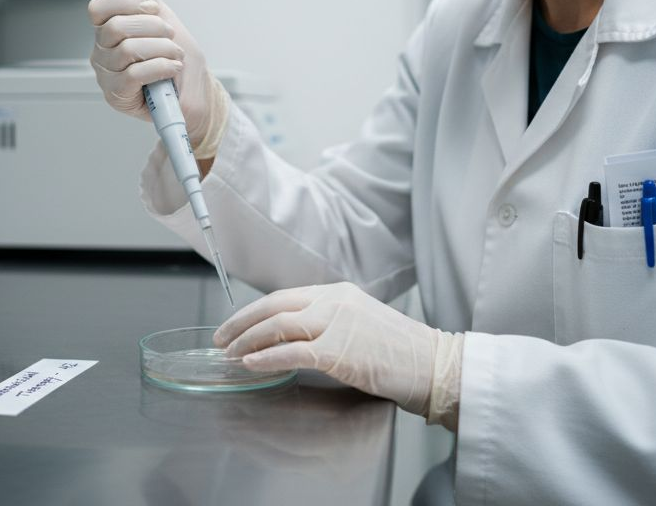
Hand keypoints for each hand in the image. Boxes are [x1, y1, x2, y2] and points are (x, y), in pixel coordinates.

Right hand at [87, 0, 219, 141]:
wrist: (196, 92)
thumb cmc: (178, 57)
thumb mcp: (163, 17)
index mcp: (108, 32)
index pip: (99, 8)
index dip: (127, 3)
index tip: (153, 9)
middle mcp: (102, 53)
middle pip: (114, 27)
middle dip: (151, 27)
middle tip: (170, 35)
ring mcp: (107, 75)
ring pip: (128, 50)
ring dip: (161, 49)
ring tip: (175, 55)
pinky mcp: (117, 96)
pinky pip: (134, 74)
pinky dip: (160, 67)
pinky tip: (172, 69)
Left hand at [213, 282, 442, 415]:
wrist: (434, 364)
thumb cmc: (400, 351)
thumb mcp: (360, 323)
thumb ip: (327, 322)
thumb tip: (289, 337)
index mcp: (338, 292)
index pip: (284, 296)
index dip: (254, 312)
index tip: (235, 325)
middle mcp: (334, 300)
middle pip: (274, 305)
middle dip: (241, 323)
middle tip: (220, 339)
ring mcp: (337, 323)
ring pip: (278, 326)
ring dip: (248, 341)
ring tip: (231, 354)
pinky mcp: (339, 350)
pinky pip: (292, 352)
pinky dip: (267, 358)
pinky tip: (251, 365)